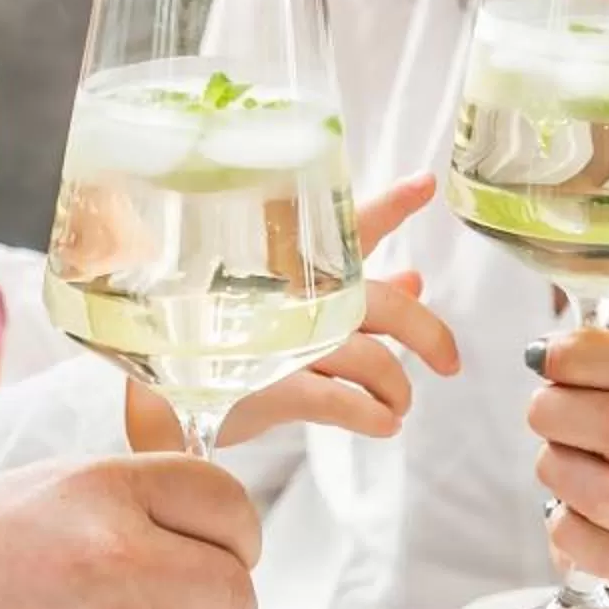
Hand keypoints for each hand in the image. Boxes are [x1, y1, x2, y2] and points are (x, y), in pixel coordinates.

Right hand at [120, 175, 463, 448]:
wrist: (157, 404)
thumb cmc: (220, 348)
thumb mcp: (284, 312)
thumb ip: (349, 295)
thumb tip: (413, 281)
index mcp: (284, 265)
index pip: (344, 225)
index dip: (389, 204)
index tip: (426, 184)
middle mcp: (285, 294)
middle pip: (381, 303)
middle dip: (429, 334)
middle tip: (451, 362)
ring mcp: (278, 339)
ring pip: (371, 357)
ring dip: (397, 387)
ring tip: (399, 406)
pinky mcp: (267, 385)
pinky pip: (341, 401)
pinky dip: (372, 414)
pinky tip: (384, 424)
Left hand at [525, 327, 608, 585]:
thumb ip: (586, 360)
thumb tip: (546, 351)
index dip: (587, 355)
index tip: (542, 357)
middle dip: (559, 412)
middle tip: (540, 413)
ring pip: (606, 491)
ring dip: (558, 469)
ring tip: (556, 464)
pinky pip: (599, 551)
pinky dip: (566, 529)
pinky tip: (563, 512)